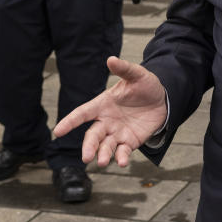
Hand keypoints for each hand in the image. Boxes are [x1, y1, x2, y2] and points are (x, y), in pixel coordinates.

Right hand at [53, 56, 167, 166]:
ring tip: (102, 162)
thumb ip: (124, 69)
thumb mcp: (137, 75)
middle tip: (86, 157)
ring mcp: (117, 133)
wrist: (163, 100)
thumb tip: (111, 59)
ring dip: (103, 154)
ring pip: (105, 146)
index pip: (82, 113)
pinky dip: (121, 158)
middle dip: (88, 146)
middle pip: (93, 135)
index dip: (70, 122)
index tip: (58, 131)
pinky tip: (122, 162)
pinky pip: (122, 152)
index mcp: (102, 104)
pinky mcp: (129, 142)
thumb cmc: (145, 86)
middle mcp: (106, 121)